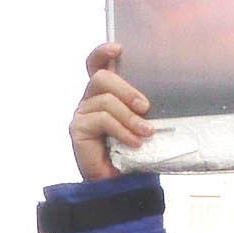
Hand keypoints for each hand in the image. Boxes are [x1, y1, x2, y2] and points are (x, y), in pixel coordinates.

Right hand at [70, 42, 151, 180]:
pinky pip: (102, 119)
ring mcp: (81, 113)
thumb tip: (156, 98)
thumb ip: (141, 107)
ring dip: (129, 117)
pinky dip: (122, 130)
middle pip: (101, 78)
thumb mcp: (141, 122)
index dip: (102, 52)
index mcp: (104, 93)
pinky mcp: (77, 129)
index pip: (96, 64)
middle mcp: (90, 100)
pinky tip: (134, 142)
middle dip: (126, 89)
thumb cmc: (132, 151)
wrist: (119, 184)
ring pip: (106, 100)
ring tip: (146, 132)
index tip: (118, 49)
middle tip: (145, 107)